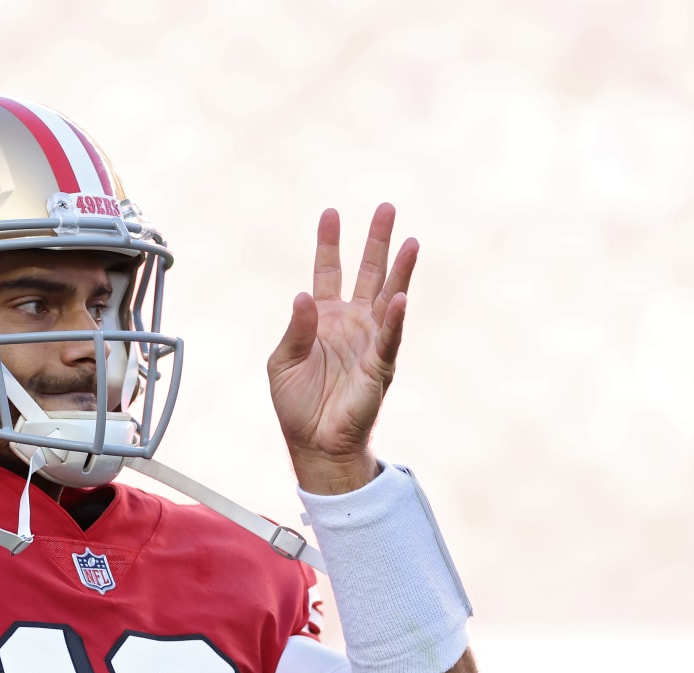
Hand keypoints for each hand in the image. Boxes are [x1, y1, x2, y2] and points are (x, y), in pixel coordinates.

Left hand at [267, 205, 416, 494]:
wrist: (314, 443)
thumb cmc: (298, 404)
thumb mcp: (282, 362)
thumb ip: (295, 328)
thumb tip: (304, 295)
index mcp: (325, 319)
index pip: (329, 272)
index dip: (330, 243)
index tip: (331, 212)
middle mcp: (352, 324)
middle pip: (368, 274)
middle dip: (377, 241)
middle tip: (386, 207)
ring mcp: (369, 342)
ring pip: (388, 298)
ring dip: (399, 271)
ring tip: (411, 240)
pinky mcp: (379, 366)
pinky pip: (389, 338)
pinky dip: (396, 318)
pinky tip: (401, 295)